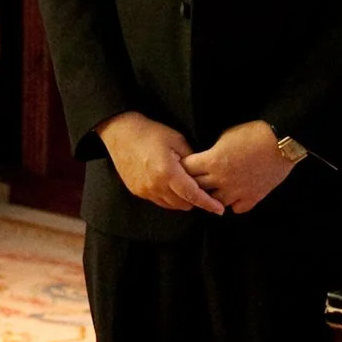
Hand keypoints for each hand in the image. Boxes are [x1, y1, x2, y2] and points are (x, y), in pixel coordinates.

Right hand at [98, 112, 222, 213]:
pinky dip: (169, 198)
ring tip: (187, 188)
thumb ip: (193, 160)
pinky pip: (159, 201)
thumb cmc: (150, 132)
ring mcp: (145, 190)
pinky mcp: (137, 191)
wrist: (121, 133)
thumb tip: (205, 173)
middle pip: (183, 204)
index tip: (220, 209)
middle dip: (196, 201)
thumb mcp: (177, 140)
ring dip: (182, 200)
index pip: (193, 195)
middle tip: (203, 191)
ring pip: (171, 206)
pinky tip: (171, 186)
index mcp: (168, 172)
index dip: (208, 204)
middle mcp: (155, 186)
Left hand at [180, 120, 295, 214]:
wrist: (281, 142)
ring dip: (212, 196)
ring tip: (214, 189)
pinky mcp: (252, 198)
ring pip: (214, 202)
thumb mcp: (226, 136)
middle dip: (193, 183)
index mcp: (212, 161)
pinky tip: (235, 195)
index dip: (183, 166)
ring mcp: (237, 192)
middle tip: (194, 179)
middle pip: (196, 188)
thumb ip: (213, 151)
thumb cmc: (254, 133)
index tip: (184, 165)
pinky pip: (236, 208)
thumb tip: (205, 159)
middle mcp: (221, 180)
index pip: (186, 169)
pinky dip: (234, 203)